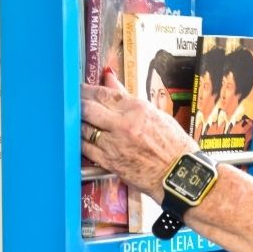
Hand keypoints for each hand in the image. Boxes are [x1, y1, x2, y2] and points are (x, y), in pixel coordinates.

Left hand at [81, 67, 198, 201]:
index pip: (103, 93)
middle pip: (88, 108)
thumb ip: (127, 97)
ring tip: (78, 120)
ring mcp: (115, 144)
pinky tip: (81, 138)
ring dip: (78, 123)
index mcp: (137, 109)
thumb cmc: (173, 144)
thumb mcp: (155, 114)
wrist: (180, 173)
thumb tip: (110, 78)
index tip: (81, 89)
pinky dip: (80, 141)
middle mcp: (123, 124)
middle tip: (73, 102)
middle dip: (77, 103)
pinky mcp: (109, 162)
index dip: (87, 90)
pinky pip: (85, 148)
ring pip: (83, 128)